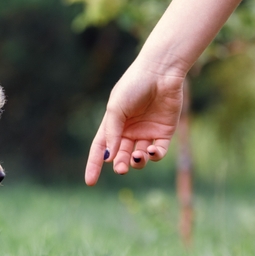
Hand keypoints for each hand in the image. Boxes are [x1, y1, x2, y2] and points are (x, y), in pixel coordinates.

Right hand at [84, 61, 184, 184]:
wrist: (161, 73)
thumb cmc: (133, 86)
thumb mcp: (116, 108)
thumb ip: (112, 132)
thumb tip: (109, 156)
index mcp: (114, 123)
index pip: (101, 148)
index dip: (94, 165)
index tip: (90, 182)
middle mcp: (129, 130)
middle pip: (121, 155)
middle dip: (119, 164)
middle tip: (120, 169)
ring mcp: (147, 132)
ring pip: (139, 157)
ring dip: (136, 161)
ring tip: (136, 156)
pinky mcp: (164, 133)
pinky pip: (158, 152)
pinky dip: (154, 156)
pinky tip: (151, 151)